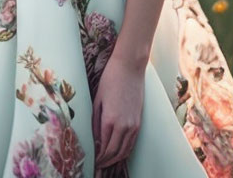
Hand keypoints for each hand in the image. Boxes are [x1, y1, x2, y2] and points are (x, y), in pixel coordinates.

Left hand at [92, 52, 145, 169]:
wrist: (129, 67)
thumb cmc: (110, 79)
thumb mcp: (97, 99)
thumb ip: (95, 121)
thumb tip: (94, 139)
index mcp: (110, 120)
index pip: (104, 148)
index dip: (98, 157)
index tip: (93, 161)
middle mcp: (123, 126)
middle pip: (115, 153)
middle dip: (106, 161)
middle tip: (99, 165)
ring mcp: (133, 124)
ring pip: (125, 150)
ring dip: (116, 158)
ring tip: (107, 161)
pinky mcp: (139, 121)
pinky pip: (132, 142)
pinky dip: (125, 151)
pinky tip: (119, 151)